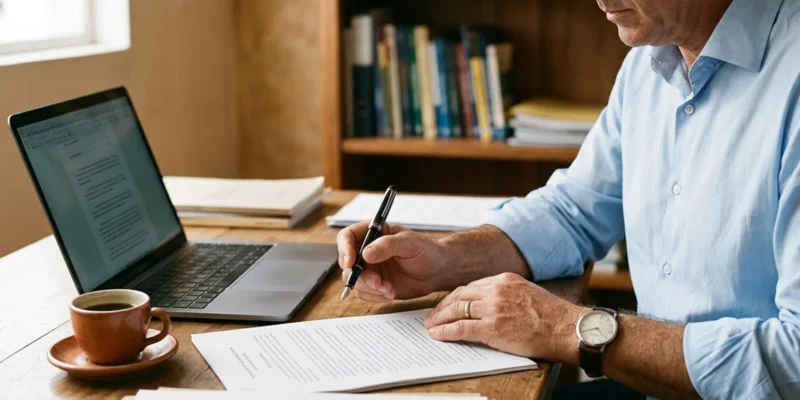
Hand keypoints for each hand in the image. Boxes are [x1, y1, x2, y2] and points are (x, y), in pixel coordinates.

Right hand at [336, 221, 448, 301]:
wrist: (437, 271)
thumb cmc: (426, 251)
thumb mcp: (410, 243)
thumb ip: (387, 246)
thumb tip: (366, 254)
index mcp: (373, 233)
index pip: (347, 237)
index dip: (344, 249)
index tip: (351, 262)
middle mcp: (367, 251)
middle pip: (347, 262)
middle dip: (359, 275)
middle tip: (377, 281)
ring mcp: (370, 269)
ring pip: (354, 280)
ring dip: (369, 287)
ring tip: (388, 288)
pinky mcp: (374, 285)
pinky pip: (364, 293)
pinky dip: (376, 296)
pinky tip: (391, 292)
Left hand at [425, 273, 587, 363]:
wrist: (567, 329)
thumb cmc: (553, 317)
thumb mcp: (528, 293)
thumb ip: (507, 295)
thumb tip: (490, 305)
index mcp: (505, 279)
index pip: (471, 286)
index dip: (455, 297)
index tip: (447, 304)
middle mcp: (496, 290)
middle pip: (459, 296)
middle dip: (442, 306)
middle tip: (431, 315)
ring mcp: (493, 308)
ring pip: (456, 310)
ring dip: (439, 319)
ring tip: (430, 326)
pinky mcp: (492, 328)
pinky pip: (461, 328)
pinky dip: (446, 332)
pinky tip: (438, 335)